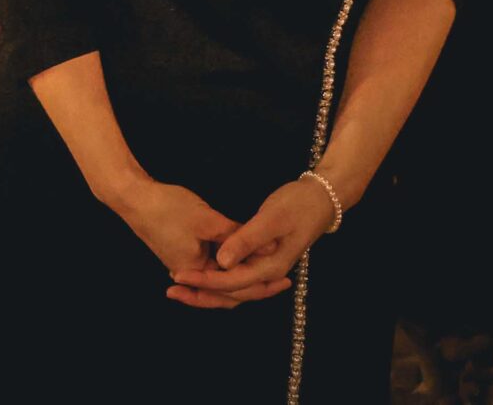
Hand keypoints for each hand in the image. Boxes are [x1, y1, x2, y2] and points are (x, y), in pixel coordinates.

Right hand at [102, 177, 275, 308]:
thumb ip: (238, 235)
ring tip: (268, 270)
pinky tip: (243, 257)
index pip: (235, 288)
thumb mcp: (208, 220)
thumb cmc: (167, 208)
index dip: (262, 283)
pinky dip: (229, 264)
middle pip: (228, 289)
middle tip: (283, 282)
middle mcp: (188, 274)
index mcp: (196, 272)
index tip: (285, 277)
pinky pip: (211, 266)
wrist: (133, 196)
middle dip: (255, 286)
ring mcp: (183, 264)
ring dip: (242, 274)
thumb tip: (270, 246)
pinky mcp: (181, 252)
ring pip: (220, 278)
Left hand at [166, 178, 333, 308]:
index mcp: (270, 267)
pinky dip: (220, 278)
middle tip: (171, 290)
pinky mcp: (262, 259)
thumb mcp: (270, 219)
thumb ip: (246, 241)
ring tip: (181, 288)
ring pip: (234, 287)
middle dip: (201, 293)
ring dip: (209, 289)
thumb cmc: (298, 205)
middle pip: (231, 293)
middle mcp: (268, 273)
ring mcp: (266, 267)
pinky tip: (204, 275)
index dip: (203, 281)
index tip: (178, 276)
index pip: (231, 282)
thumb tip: (222, 262)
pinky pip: (238, 276)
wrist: (320, 199)